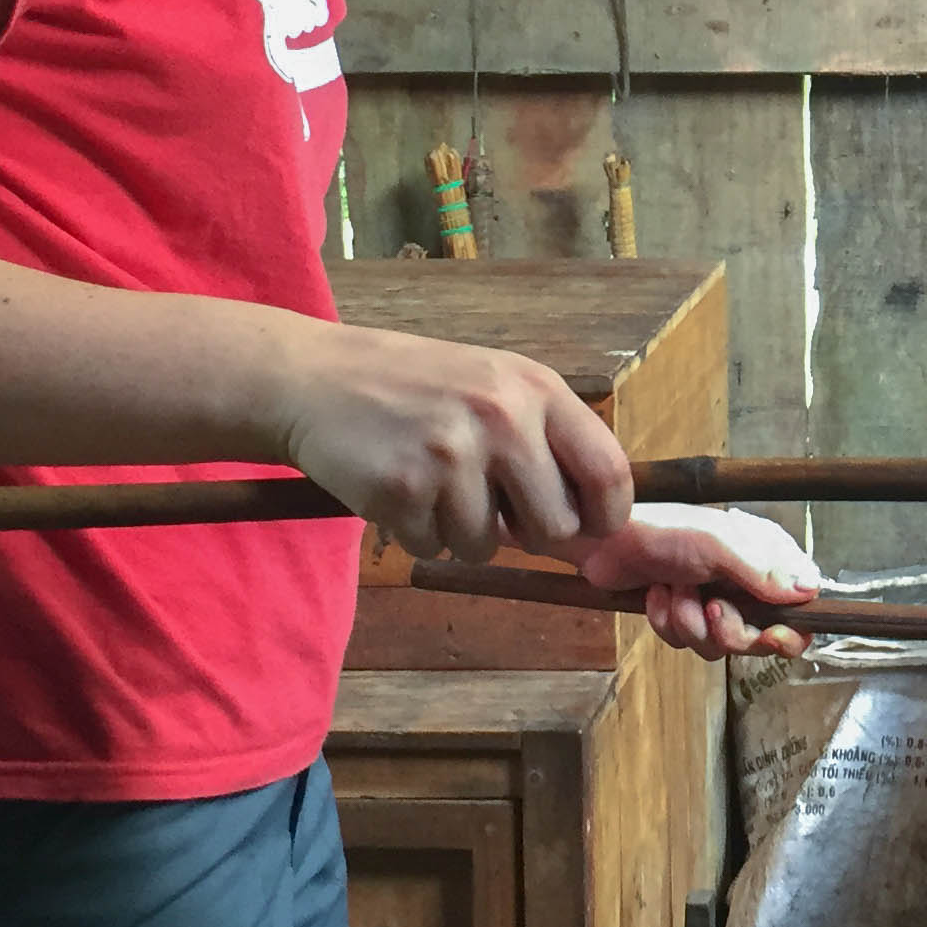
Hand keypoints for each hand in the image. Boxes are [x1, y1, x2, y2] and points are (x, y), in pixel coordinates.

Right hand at [276, 325, 633, 563]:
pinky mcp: (402, 487)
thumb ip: (548, 447)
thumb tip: (599, 531)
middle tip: (489, 505)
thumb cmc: (418, 390)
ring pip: (487, 546)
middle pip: (555, 527)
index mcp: (536, 389)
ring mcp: (451, 452)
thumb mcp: (495, 390)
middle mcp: (502, 416)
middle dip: (526, 534)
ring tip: (430, 481)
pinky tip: (399, 488)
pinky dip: (417, 532)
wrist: (317, 378)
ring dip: (460, 531)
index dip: (606, 517)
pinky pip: (434, 548)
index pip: (609, 471)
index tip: (589, 531)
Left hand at [577, 504, 819, 659]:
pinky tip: (657, 594)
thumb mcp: (719, 546)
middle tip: (710, 608)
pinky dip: (668, 622)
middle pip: (758, 638)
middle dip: (728, 630)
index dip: (789, 632)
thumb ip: (762, 571)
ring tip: (674, 589)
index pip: (799, 609)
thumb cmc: (667, 531)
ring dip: (690, 623)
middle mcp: (746, 585)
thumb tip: (810, 591)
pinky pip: (686, 643)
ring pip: (719, 646)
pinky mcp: (685, 616)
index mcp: (765, 561)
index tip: (770, 637)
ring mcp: (715, 602)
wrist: (607, 539)